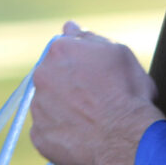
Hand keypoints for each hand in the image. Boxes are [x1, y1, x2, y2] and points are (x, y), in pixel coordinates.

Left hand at [30, 21, 163, 164]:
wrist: (125, 137)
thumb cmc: (127, 92)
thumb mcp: (119, 53)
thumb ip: (90, 38)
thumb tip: (70, 27)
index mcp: (60, 51)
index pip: (64, 47)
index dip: (83, 59)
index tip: (98, 71)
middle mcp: (42, 76)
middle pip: (53, 74)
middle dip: (70, 81)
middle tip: (99, 94)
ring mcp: (38, 108)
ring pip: (49, 102)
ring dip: (66, 106)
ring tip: (94, 116)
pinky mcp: (39, 136)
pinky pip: (49, 129)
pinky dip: (63, 129)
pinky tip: (85, 132)